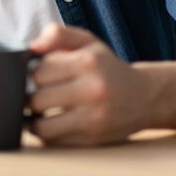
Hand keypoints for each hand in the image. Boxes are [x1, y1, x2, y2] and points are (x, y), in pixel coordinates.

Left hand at [27, 23, 150, 145]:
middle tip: (35, 92)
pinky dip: (45, 133)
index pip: (40, 71)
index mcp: (88, 62)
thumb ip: (58, 34)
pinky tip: (49, 122)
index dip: (32, 72)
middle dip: (31, 96)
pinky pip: (54, 141)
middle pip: (37, 99)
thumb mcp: (87, 42)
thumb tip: (32, 47)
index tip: (37, 74)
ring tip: (37, 110)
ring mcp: (93, 118)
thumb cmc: (107, 67)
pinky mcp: (92, 138)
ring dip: (33, 119)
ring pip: (42, 125)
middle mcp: (92, 90)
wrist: (144, 97)